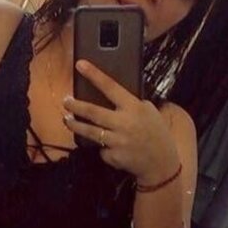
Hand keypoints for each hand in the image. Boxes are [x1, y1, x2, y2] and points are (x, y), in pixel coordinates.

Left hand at [63, 60, 180, 183]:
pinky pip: (100, 148)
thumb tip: (111, 94)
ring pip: (89, 131)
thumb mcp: (149, 112)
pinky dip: (101, 146)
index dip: (94, 74)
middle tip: (65, 100)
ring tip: (67, 119)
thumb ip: (132, 103)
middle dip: (75, 105)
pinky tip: (107, 146)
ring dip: (75, 125)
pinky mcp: (113, 156)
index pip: (111, 86)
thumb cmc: (156, 133)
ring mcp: (117, 141)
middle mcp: (124, 123)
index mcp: (134, 107)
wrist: (161, 163)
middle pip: (92, 111)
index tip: (80, 64)